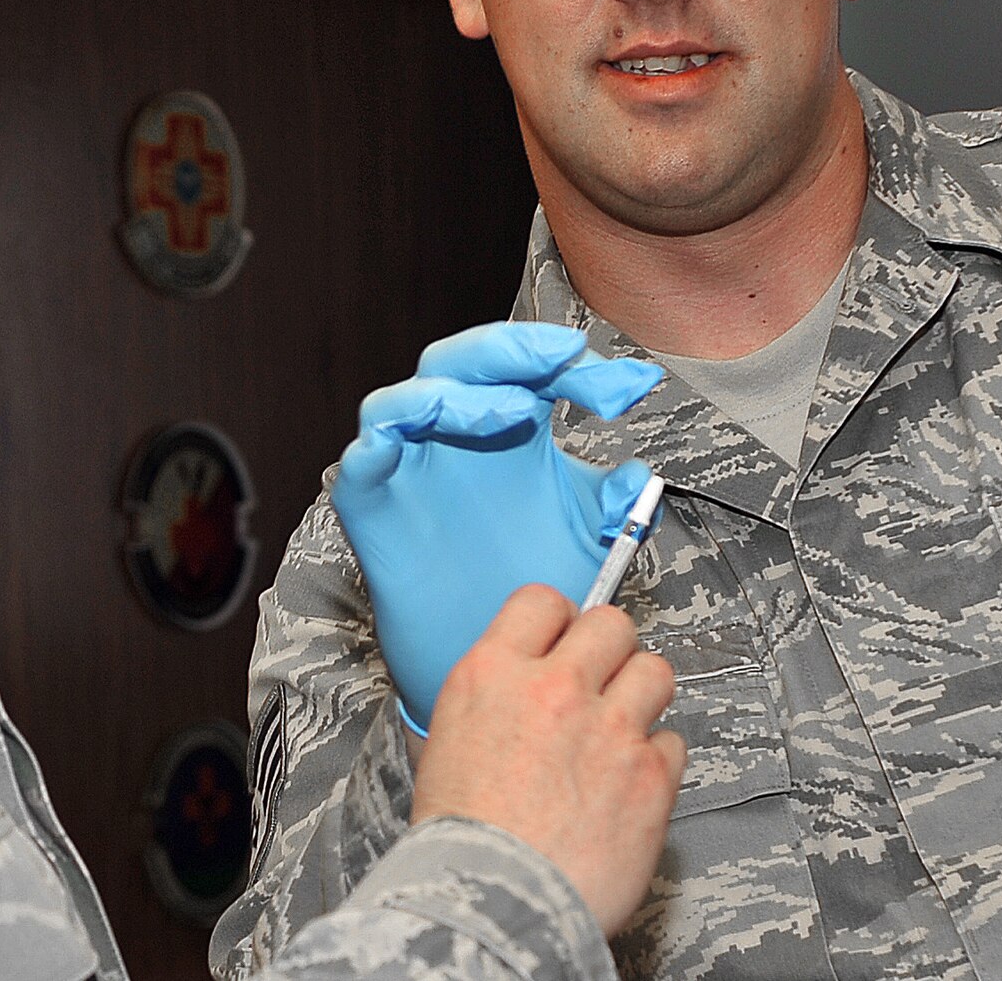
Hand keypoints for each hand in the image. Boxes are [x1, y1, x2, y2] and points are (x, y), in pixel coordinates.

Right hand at [333, 322, 662, 728]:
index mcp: (510, 428)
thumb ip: (613, 507)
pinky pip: (364, 454)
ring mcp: (409, 464)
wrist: (475, 653)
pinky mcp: (369, 502)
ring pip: (411, 397)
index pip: (539, 372)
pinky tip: (427, 425)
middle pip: (468, 361)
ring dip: (460, 390)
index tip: (633, 387)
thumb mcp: (585, 541)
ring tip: (515, 408)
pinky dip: (391, 427)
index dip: (584, 370)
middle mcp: (456, 433)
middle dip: (516, 348)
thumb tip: (637, 478)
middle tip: (565, 356)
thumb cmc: (522, 584)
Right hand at [412, 586, 684, 935]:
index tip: (564, 639)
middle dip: (610, 649)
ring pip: (655, 671)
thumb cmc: (461, 839)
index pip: (544, 601)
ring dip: (642, 694)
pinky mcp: (650, 777)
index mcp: (493, 673)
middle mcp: (554, 688)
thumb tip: (522, 684)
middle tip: (602, 679)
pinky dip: (657, 760)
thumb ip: (495, 697)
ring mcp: (610, 729)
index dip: (560, 620)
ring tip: (624, 725)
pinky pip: (674, 742)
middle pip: (612, 624)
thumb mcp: (449, 739)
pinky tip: (630, 781)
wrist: (493, 902)